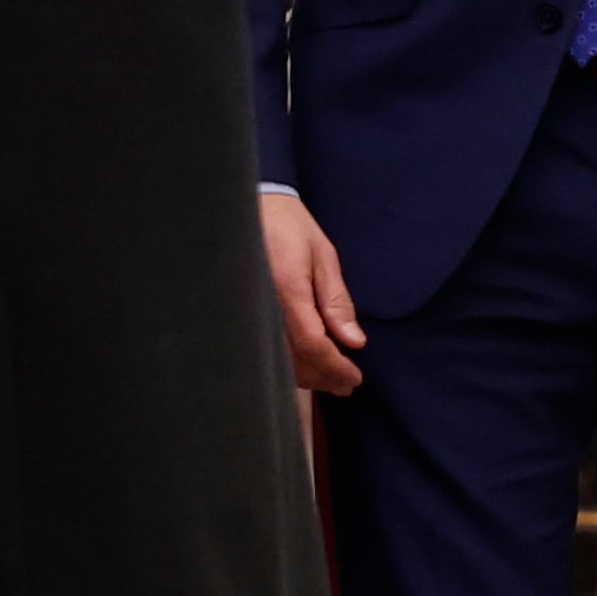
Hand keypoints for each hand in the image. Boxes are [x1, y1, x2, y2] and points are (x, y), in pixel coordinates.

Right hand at [262, 190, 363, 394]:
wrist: (245, 209)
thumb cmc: (288, 227)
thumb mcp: (322, 256)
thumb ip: (336, 301)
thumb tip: (354, 341)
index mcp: (288, 290)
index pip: (314, 345)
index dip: (336, 367)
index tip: (355, 378)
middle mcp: (264, 308)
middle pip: (295, 362)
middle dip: (324, 378)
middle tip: (347, 385)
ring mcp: (249, 314)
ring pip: (278, 362)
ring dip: (306, 377)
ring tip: (331, 380)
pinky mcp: (241, 317)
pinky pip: (264, 351)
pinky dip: (287, 365)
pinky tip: (304, 367)